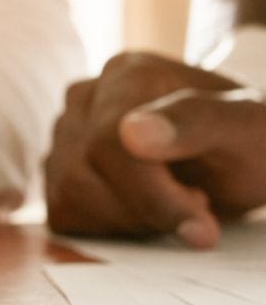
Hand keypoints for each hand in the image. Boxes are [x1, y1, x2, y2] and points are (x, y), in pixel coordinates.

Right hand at [44, 50, 265, 245]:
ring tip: (178, 202)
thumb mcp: (249, 128)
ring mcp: (66, 131)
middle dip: (145, 208)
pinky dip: (108, 225)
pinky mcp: (59, 167)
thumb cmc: (251, 140)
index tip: (200, 230)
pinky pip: (62, 210)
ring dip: (129, 219)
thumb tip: (131, 133)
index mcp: (129, 74)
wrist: (243, 154)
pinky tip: (146, 210)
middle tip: (200, 208)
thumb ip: (197, 121)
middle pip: (83, 172)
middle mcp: (88, 96)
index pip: (109, 142)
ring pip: (68, 195)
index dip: (152, 195)